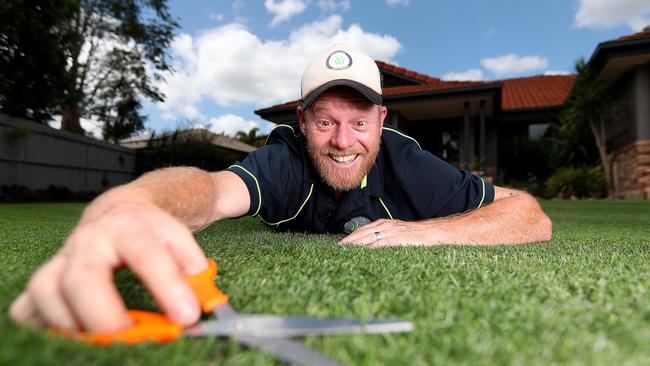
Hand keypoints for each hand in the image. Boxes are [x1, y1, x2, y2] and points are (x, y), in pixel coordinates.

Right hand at [9, 201, 207, 331]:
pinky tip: (73, 335)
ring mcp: (62, 258)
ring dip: (72, 324)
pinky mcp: (45, 276)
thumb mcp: (181, 242)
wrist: (119, 211)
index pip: (146, 254)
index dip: (167, 287)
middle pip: (82, 277)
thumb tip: (204, 305)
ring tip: (103, 340)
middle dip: (104, 316)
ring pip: (47, 291)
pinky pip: (28, 305)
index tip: (187, 318)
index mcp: (127, 225)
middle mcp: (88, 239)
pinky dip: (45, 326)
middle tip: (130, 338)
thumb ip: (196, 273)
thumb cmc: (152, 232)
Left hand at [338, 219, 444, 246]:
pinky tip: (362, 253)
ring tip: (345, 251)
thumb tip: (370, 246)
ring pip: (368, 238)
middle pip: (361, 233)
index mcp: (382, 223)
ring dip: (355, 245)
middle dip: (348, 241)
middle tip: (337, 248)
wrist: (430, 232)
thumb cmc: (413, 234)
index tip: (340, 244)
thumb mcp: (395, 232)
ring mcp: (389, 232)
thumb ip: (383, 237)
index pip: (362, 230)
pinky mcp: (396, 239)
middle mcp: (384, 226)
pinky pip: (379, 244)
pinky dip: (369, 248)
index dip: (350, 237)